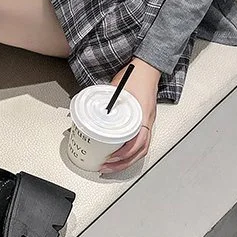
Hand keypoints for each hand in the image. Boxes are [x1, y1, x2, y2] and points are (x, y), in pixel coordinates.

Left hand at [100, 58, 159, 173]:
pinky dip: (130, 152)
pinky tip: (118, 156)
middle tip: (105, 168)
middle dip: (122, 163)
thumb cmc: (134, 76)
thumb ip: (104, 100)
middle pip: (140, 150)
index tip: (110, 159)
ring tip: (110, 166)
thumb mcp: (116, 87)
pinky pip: (141, 142)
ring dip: (126, 161)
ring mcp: (148, 123)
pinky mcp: (145, 122)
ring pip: (142, 149)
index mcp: (143, 115)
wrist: (147, 67)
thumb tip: (88, 112)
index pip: (138, 142)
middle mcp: (148, 121)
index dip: (124, 154)